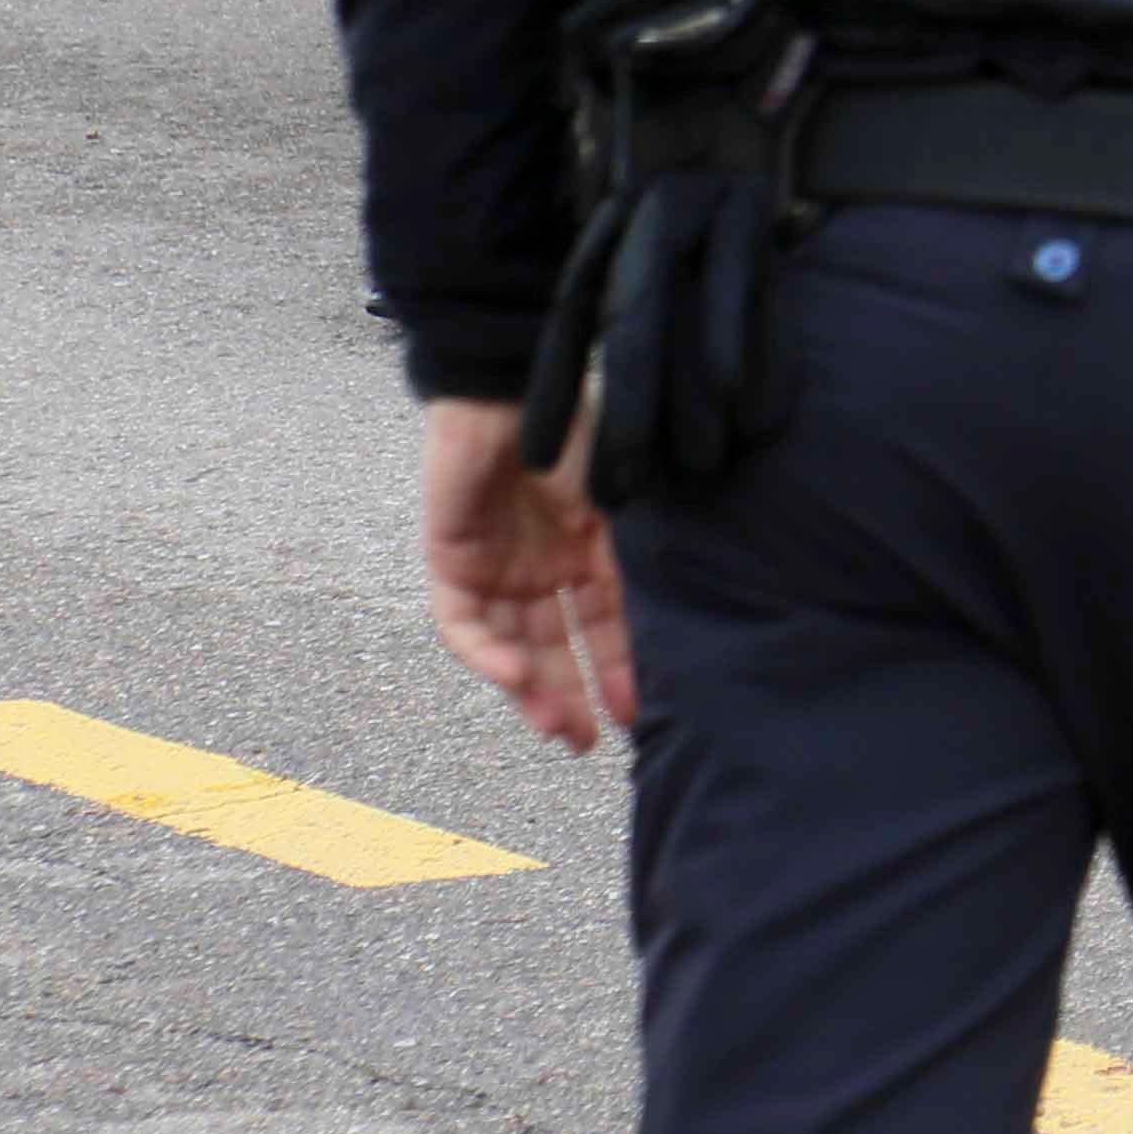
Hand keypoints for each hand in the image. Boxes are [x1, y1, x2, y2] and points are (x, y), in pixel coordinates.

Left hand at [420, 397, 630, 752]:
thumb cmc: (576, 433)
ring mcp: (497, 568)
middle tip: (588, 743)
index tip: (638, 715)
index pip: (607, 624)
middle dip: (573, 696)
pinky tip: (513, 675)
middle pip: (557, 647)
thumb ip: (636, 563)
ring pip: (512, 647)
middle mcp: (543, 567)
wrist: (506, 390)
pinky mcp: (451, 565)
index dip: (622, 670)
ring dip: (532, 690)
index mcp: (589, 549)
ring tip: (556, 729)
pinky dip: (487, 654)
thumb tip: (681, 625)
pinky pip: (465, 624)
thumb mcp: (623, 506)